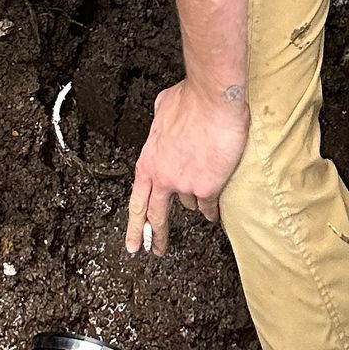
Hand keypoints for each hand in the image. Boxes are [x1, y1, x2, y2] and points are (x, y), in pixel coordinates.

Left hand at [125, 79, 249, 255]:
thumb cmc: (191, 98)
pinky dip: (211, 208)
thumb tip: (163, 120)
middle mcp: (164, 178)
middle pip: (157, 215)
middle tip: (155, 251)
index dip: (134, 225)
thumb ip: (160, 122)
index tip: (133, 244)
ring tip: (202, 186)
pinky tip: (213, 212)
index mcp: (149, 162)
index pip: (137, 201)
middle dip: (156, 236)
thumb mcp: (163, 107)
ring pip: (189, 202)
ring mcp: (185, 185)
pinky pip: (209, 205)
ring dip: (194, 197)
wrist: (214, 98)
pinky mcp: (208, 187)